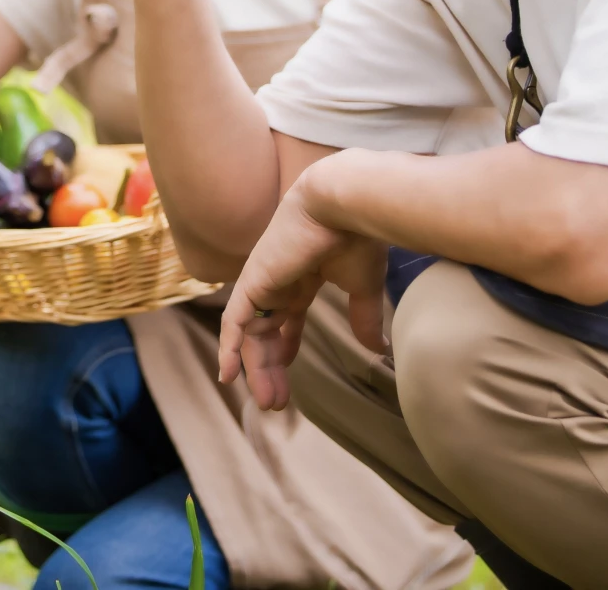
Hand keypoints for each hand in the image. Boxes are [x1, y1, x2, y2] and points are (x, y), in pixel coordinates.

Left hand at [217, 178, 387, 411]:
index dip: (286, 346)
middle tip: (277, 402)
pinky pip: (233, 321)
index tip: (289, 372)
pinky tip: (228, 376)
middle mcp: (279, 280)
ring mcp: (264, 281)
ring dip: (257, 369)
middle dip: (270, 366)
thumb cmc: (357, 237)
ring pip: (252, 334)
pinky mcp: (253, 282)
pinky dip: (228, 347)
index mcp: (303, 277)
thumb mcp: (364, 286)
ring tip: (269, 401)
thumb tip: (379, 349)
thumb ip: (365, 317)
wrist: (344, 204)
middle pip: (267, 331)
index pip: (287, 318)